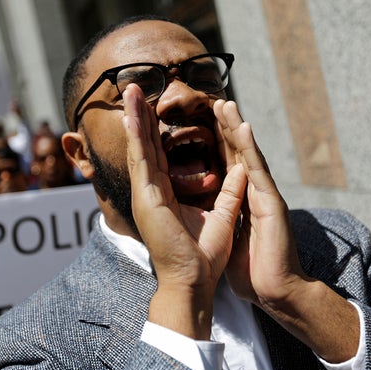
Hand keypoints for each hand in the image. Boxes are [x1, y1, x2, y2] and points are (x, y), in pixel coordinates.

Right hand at [123, 85, 246, 338]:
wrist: (195, 281)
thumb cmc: (204, 256)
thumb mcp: (223, 215)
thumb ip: (228, 190)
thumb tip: (239, 168)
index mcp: (165, 194)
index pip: (160, 154)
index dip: (157, 129)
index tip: (156, 104)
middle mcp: (151, 191)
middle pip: (145, 145)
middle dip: (141, 115)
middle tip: (134, 88)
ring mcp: (146, 193)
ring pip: (139, 146)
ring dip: (135, 117)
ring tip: (131, 90)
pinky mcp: (146, 197)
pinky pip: (141, 159)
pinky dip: (136, 135)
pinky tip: (132, 114)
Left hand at [213, 99, 358, 361]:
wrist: (276, 290)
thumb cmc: (253, 267)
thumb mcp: (232, 234)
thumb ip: (227, 214)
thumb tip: (214, 208)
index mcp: (244, 198)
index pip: (228, 163)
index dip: (218, 141)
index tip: (205, 120)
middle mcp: (255, 191)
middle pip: (238, 152)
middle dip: (226, 125)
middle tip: (216, 100)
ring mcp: (265, 194)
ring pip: (248, 154)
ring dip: (237, 127)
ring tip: (227, 104)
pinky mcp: (271, 203)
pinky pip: (257, 170)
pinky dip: (250, 148)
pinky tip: (243, 127)